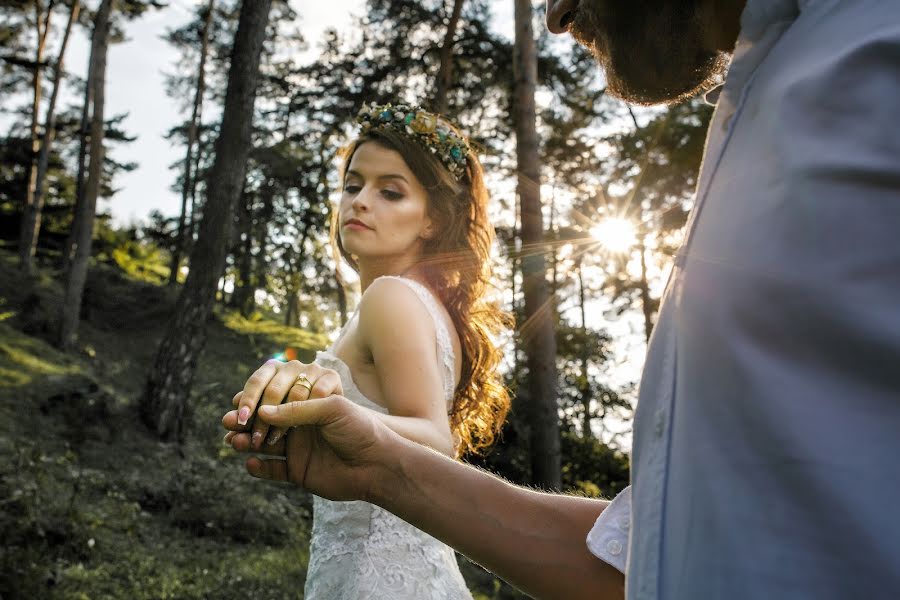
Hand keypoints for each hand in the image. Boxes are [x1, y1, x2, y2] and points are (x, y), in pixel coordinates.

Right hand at [222, 395, 395, 501]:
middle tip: (229, 423)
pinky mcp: (298, 472)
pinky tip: (251, 463)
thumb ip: (297, 410)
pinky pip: (272, 470)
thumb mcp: (332, 409)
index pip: (275, 400)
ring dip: (246, 443)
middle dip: (245, 422)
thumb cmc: (360, 429)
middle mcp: (300, 426)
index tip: (242, 404)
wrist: (378, 464)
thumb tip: (261, 412)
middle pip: (264, 422)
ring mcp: (297, 449)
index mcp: (307, 405)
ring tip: (233, 442)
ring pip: (263, 445)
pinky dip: (259, 468)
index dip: (257, 402)